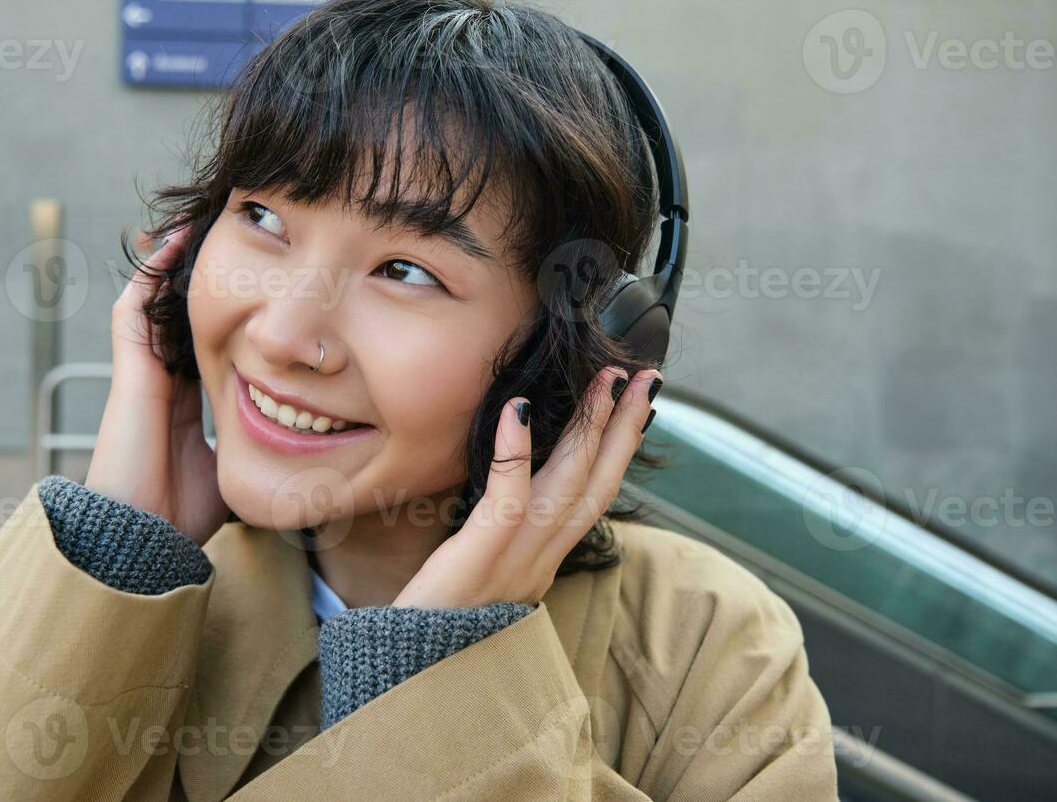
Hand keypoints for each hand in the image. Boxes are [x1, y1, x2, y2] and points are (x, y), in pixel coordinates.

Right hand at [84, 223, 228, 545]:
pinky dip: (151, 274)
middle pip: (181, 314)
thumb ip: (253, 452)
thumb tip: (299, 447)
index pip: (208, 344)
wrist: (143, 538)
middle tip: (233, 238)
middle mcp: (163, 382)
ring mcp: (143, 374)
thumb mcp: (231, 472)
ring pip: (154, 302)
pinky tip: (176, 243)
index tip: (258, 284)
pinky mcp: (129, 372)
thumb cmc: (184, 518)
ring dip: (174, 264)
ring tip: (201, 225)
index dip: (229, 315)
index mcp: (186, 404)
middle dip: (204, 278)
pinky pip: (134, 308)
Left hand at [391, 366, 661, 609]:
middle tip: (646, 377)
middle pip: (597, 484)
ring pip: (568, 484)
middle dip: (624, 427)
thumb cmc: (434, 624)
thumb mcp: (483, 578)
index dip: (620, 450)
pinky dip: (516, 449)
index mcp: (544, 562)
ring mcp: (516, 559)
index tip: (639, 406)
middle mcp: (541, 559)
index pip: (594, 498)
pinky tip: (519, 406)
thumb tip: (509, 493)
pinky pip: (507, 496)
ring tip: (604, 381)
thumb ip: (502, 539)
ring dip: (591, 427)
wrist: (410, 678)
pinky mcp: (481, 556)